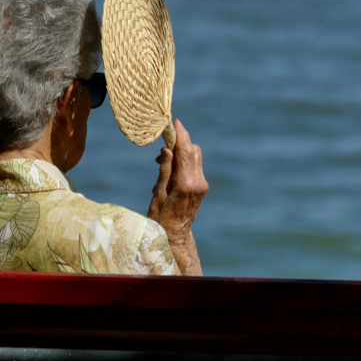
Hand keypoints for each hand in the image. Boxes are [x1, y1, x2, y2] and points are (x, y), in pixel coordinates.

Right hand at [148, 120, 206, 275]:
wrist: (175, 237)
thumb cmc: (160, 219)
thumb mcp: (158, 194)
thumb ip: (165, 170)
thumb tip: (167, 149)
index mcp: (186, 184)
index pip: (186, 152)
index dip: (181, 135)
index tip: (175, 122)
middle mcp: (198, 183)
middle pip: (193, 152)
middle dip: (179, 143)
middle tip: (161, 147)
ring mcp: (202, 185)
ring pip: (195, 158)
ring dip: (180, 153)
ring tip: (160, 163)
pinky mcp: (202, 187)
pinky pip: (194, 167)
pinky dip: (182, 163)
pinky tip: (168, 171)